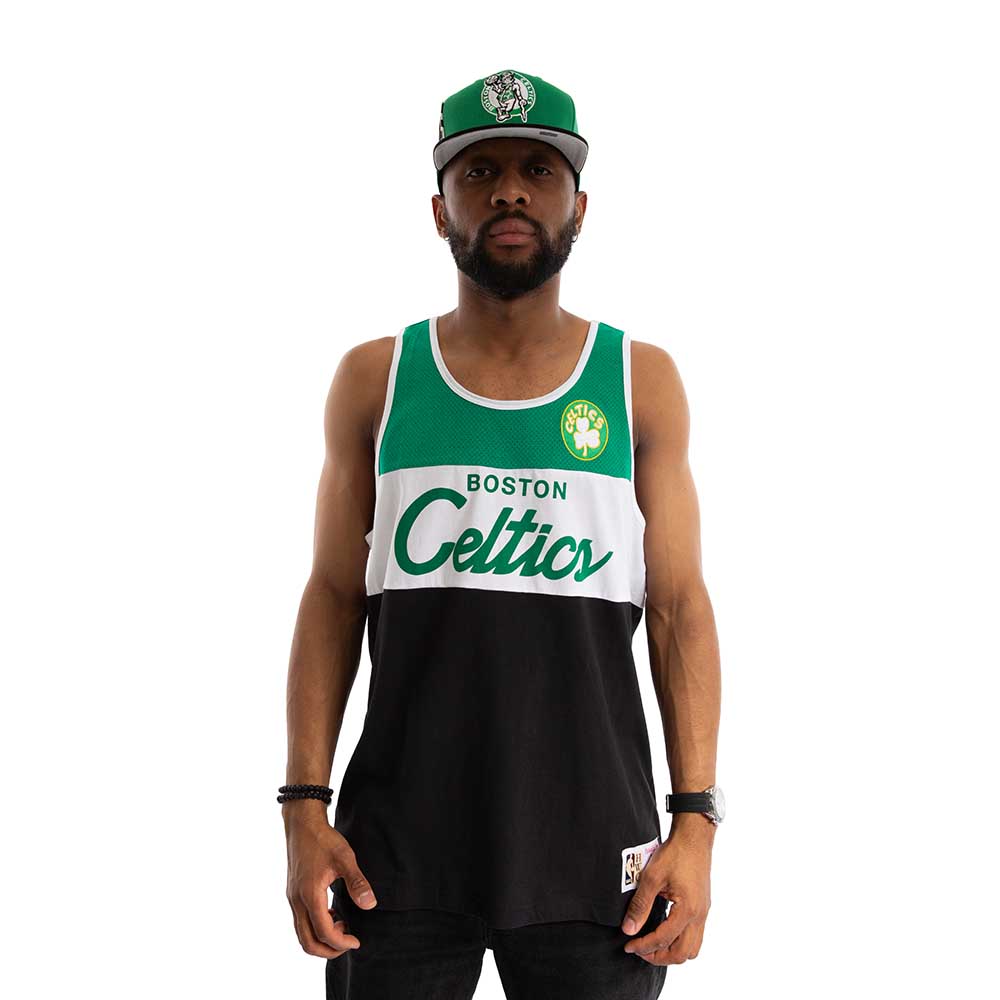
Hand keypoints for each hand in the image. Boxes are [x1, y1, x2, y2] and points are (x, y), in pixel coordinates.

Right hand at [285, 807, 377, 958]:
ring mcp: (292, 898)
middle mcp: (296, 901)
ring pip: (302, 933)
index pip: (323, 932)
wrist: (302, 823)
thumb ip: (357, 882)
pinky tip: (332, 914)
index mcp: (309, 895)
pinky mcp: (293, 893)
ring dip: (321, 939)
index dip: (341, 942)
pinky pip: (301, 921)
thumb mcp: (345, 858)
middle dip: (328, 949)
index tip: (356, 941)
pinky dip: (316, 926)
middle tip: (349, 942)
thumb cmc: (323, 839)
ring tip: (343, 927)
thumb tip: (370, 905)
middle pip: (307, 942)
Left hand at [620, 821, 712, 965]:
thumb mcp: (652, 877)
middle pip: (683, 954)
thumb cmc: (675, 854)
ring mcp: (704, 912)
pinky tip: (666, 932)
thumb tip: (628, 929)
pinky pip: (696, 936)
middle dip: (659, 957)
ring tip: (653, 946)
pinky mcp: (703, 907)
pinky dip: (680, 942)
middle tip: (640, 950)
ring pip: (692, 949)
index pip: (664, 940)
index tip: (629, 945)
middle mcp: (699, 916)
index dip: (644, 946)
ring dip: (672, 952)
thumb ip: (640, 905)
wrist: (694, 838)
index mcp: (687, 910)